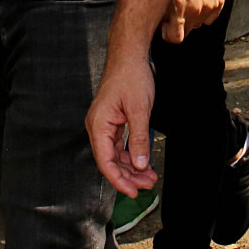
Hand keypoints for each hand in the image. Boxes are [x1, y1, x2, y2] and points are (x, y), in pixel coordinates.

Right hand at [87, 51, 157, 196]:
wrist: (129, 56)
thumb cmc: (131, 77)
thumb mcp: (140, 109)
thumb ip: (139, 138)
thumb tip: (140, 164)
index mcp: (99, 124)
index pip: (105, 161)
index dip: (119, 180)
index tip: (133, 192)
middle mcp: (98, 127)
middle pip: (110, 161)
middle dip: (129, 176)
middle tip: (148, 185)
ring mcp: (105, 125)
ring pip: (116, 155)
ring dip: (132, 168)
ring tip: (150, 178)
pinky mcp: (113, 122)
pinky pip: (120, 145)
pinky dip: (132, 155)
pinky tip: (144, 163)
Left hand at [160, 0, 224, 42]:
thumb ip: (161, 11)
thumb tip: (161, 23)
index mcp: (180, 9)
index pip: (174, 39)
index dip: (167, 33)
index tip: (165, 25)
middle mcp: (197, 10)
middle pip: (187, 31)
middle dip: (179, 23)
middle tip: (174, 8)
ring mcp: (210, 6)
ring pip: (199, 23)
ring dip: (192, 17)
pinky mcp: (220, 0)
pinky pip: (211, 16)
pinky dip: (204, 11)